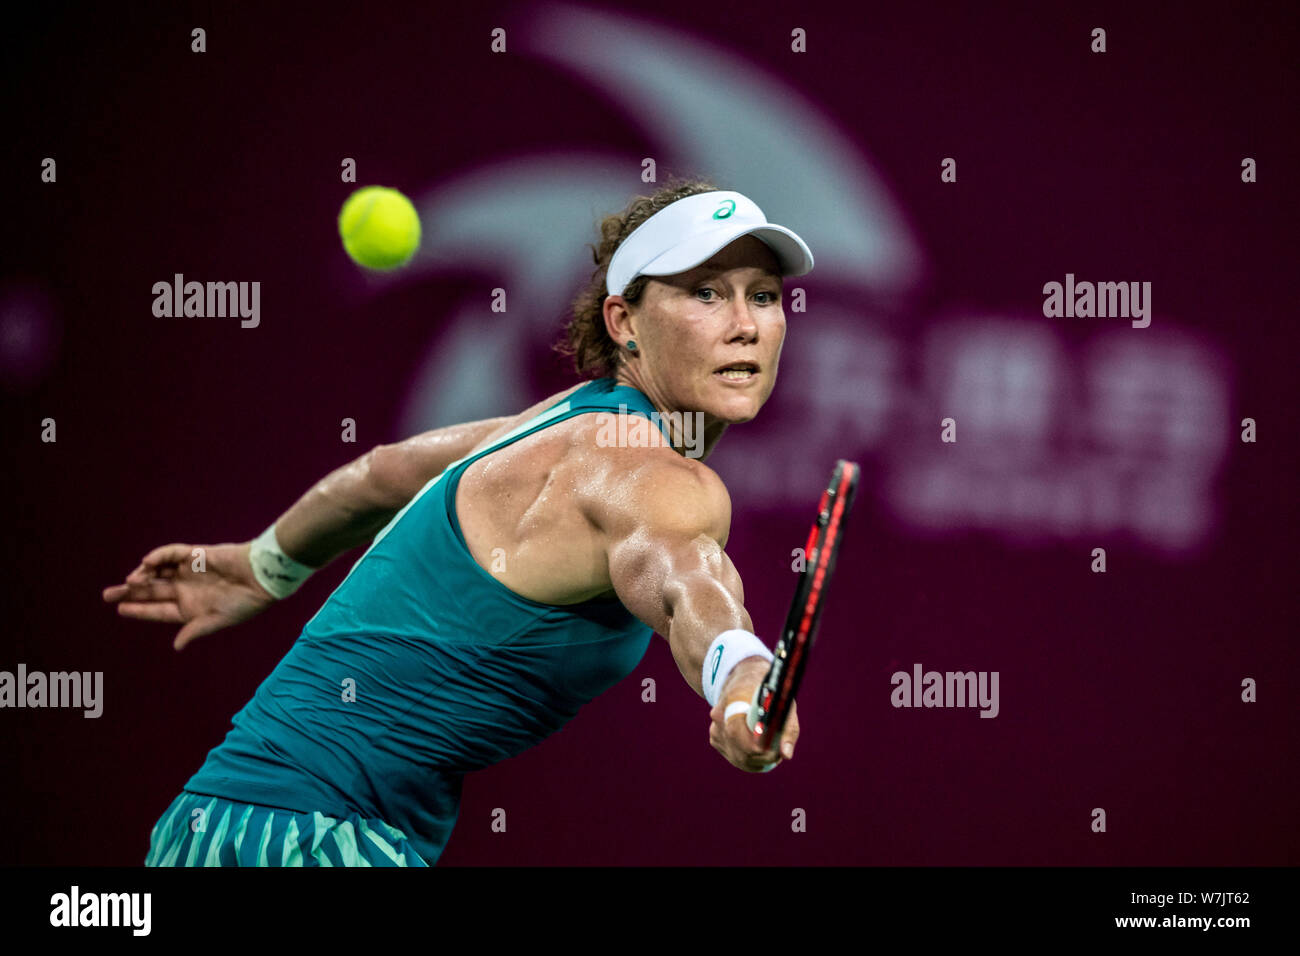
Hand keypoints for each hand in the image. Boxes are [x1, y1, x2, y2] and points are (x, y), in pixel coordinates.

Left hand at [102, 541, 274, 650]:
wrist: (262, 577)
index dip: (138, 610)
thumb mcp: (217, 621)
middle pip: (152, 590)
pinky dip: (158, 556)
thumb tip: (176, 646)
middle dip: (130, 592)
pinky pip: (171, 553)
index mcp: (190, 608)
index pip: (158, 610)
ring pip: (157, 572)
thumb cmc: (244, 603)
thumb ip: (195, 630)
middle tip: (107, 594)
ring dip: (142, 575)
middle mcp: (186, 589)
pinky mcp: (195, 555)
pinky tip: (147, 564)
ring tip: (129, 581)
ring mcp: (189, 571)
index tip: (120, 609)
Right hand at [707, 656, 799, 771]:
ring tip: (770, 749)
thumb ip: (787, 730)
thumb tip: (786, 754)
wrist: (745, 680)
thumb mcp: (784, 705)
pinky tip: (756, 747)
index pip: (741, 735)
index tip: (777, 754)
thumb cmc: (769, 692)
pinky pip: (733, 756)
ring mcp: (715, 727)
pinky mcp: (715, 737)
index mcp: (735, 700)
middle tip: (777, 755)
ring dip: (755, 760)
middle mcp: (719, 715)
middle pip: (740, 751)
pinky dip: (747, 757)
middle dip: (762, 758)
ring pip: (737, 757)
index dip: (760, 750)